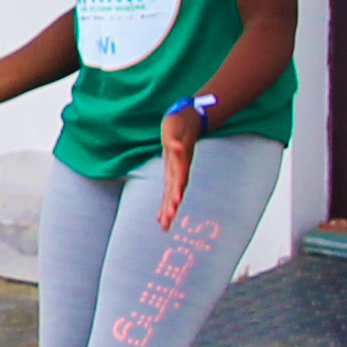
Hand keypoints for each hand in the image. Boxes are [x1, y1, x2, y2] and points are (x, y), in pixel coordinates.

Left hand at [155, 100, 205, 230]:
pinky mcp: (172, 171)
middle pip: (176, 189)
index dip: (178, 189)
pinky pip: (168, 190)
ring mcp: (176, 170)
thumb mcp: (176, 127)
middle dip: (171, 205)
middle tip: (167, 222)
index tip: (176, 202)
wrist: (187, 121)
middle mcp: (179, 168)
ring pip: (172, 193)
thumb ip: (177, 139)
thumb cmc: (180, 124)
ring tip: (164, 225)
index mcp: (180, 160)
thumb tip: (177, 146)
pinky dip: (165, 202)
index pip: (179, 177)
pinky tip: (160, 217)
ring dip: (168, 208)